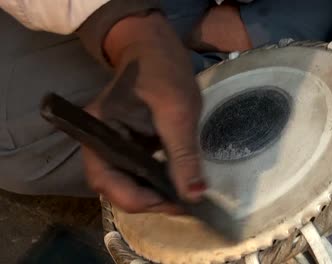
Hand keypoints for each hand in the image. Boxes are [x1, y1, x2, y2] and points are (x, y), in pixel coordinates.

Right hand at [83, 13, 204, 213]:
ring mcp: (113, 145)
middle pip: (115, 187)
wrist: (155, 48)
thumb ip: (183, 155)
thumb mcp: (178, 112)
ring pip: (127, 183)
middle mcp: (99, 143)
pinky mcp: (128, 145)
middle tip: (182, 204)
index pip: (106, 179)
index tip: (174, 203)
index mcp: (98, 132)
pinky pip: (138, 172)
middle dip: (147, 200)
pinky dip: (156, 182)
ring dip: (152, 194)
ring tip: (182, 197)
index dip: (138, 199)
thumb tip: (195, 195)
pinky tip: (176, 184)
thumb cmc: (162, 71)